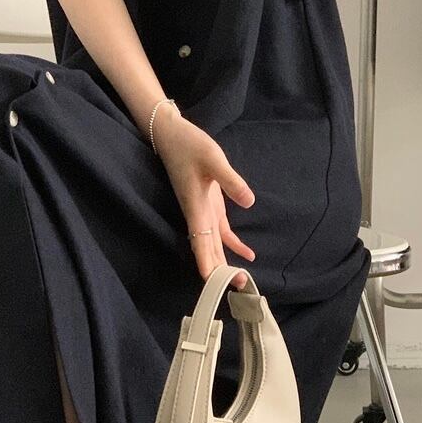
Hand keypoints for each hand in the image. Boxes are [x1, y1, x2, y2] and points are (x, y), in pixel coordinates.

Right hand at [152, 108, 255, 288]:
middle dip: (219, 270)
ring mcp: (203, 209)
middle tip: (236, 289)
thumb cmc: (189, 144)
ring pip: (214, 244)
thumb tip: (249, 202)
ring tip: (241, 282)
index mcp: (195, 205)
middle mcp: (198, 213)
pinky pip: (221, 230)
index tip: (212, 283)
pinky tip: (247, 254)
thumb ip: (230, 180)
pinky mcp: (210, 203)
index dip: (206, 262)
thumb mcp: (212, 158)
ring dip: (225, 261)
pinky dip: (233, 243)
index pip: (200, 240)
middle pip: (208, 249)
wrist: (172, 134)